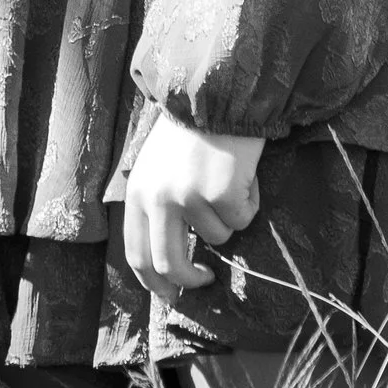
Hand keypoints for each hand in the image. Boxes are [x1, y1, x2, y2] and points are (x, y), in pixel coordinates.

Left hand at [120, 114, 265, 299]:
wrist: (217, 92)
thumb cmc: (191, 132)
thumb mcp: (158, 168)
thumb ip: (158, 208)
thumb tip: (170, 263)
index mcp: (139, 193)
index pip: (137, 253)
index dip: (154, 282)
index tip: (171, 296)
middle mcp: (158, 198)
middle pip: (169, 262)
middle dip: (189, 279)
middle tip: (206, 278)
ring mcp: (189, 197)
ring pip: (217, 237)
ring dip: (229, 217)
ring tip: (228, 181)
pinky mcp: (221, 193)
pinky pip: (242, 218)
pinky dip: (249, 202)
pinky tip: (243, 173)